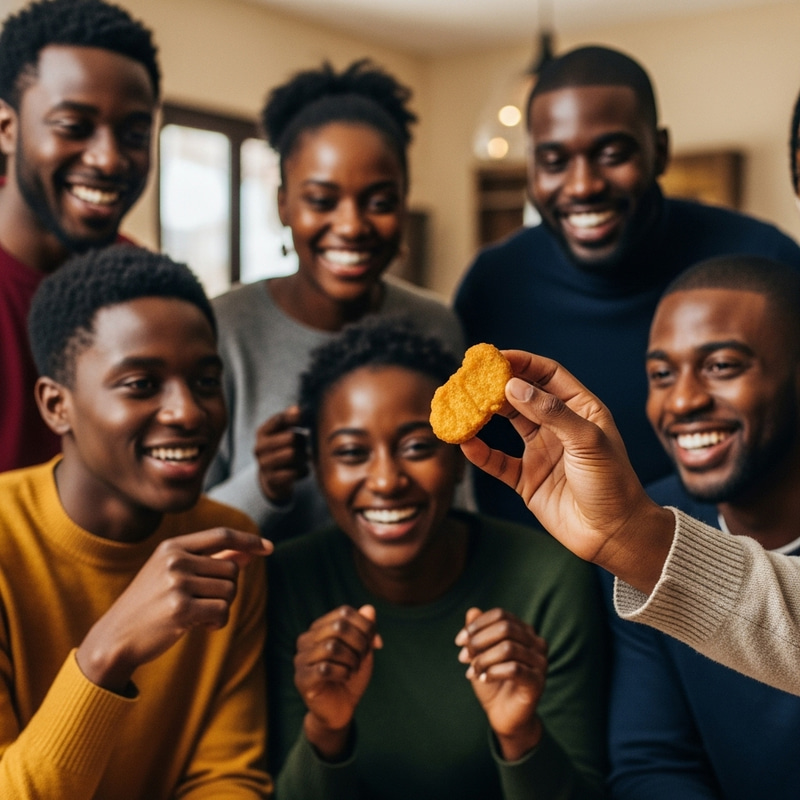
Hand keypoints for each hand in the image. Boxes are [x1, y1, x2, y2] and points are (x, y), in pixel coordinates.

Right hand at [77, 528, 272, 691]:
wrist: (115, 638)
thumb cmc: (149, 605)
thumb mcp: (174, 575)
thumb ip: (210, 562)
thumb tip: (247, 553)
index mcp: (172, 546)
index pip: (221, 535)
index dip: (248, 540)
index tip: (269, 547)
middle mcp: (174, 560)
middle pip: (231, 569)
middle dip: (228, 589)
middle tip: (206, 603)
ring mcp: (176, 583)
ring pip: (230, 590)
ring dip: (223, 607)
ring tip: (200, 615)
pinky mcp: (180, 609)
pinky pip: (223, 611)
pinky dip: (219, 622)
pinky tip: (201, 626)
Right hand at [255, 405, 309, 504]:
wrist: (272, 478)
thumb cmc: (282, 448)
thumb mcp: (283, 431)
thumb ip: (291, 418)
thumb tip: (298, 408)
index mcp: (262, 432)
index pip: (279, 419)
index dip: (295, 418)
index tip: (304, 418)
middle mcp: (259, 448)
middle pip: (290, 438)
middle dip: (302, 440)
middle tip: (305, 444)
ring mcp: (264, 465)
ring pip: (292, 454)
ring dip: (303, 456)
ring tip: (305, 456)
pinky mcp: (272, 480)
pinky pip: (295, 472)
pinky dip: (303, 470)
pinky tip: (302, 469)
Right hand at [295, 605, 382, 759]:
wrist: (340, 709)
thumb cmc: (350, 674)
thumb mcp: (363, 649)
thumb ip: (366, 628)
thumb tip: (369, 609)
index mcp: (319, 627)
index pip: (344, 612)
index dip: (365, 625)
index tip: (374, 642)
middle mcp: (306, 639)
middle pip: (339, 627)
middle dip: (359, 643)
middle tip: (362, 658)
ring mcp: (301, 659)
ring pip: (332, 647)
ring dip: (352, 660)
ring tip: (354, 668)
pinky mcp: (302, 679)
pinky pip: (325, 669)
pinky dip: (343, 673)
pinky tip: (345, 678)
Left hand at [456, 607, 545, 760]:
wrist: (503, 714)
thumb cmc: (491, 679)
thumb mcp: (479, 654)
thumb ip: (477, 632)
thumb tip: (472, 611)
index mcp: (524, 631)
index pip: (501, 615)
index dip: (477, 625)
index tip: (459, 641)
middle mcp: (536, 643)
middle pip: (505, 628)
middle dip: (479, 641)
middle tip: (463, 657)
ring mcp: (540, 662)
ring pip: (508, 648)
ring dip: (483, 659)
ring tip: (472, 671)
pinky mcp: (538, 682)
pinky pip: (514, 669)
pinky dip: (493, 672)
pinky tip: (483, 679)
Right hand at [460, 350, 674, 592]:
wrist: (614, 534)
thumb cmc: (613, 483)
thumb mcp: (587, 440)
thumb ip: (551, 412)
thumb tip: (513, 385)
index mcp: (580, 409)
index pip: (547, 374)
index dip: (522, 362)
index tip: (494, 357)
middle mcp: (558, 426)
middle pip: (521, 395)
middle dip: (496, 385)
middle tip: (470, 378)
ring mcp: (541, 452)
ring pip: (505, 425)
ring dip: (483, 414)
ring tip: (462, 404)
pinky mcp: (527, 479)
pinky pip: (497, 461)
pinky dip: (480, 452)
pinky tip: (465, 442)